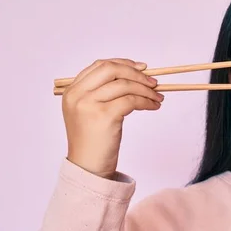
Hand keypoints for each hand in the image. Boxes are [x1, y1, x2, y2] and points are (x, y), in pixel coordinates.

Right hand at [62, 58, 163, 178]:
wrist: (88, 167)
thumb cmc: (94, 141)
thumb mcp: (91, 111)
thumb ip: (102, 93)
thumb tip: (135, 75)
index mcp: (72, 91)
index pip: (99, 65)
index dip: (123, 63)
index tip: (141, 68)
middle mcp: (77, 95)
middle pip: (111, 70)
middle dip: (136, 73)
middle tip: (153, 82)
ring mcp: (88, 104)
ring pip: (124, 85)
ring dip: (146, 89)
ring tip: (158, 97)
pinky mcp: (104, 116)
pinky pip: (131, 100)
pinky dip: (146, 101)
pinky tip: (154, 106)